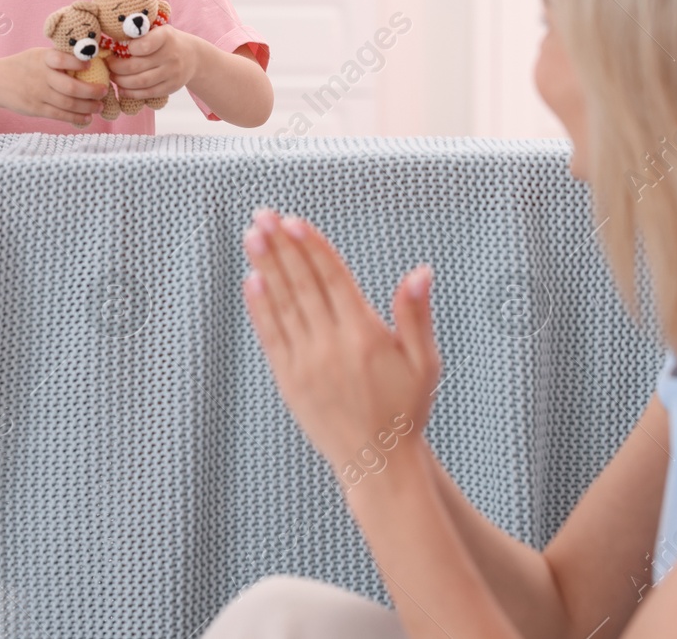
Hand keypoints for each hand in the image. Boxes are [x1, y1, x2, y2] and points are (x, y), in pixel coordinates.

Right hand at [0, 48, 108, 126]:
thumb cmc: (24, 66)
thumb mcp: (37, 55)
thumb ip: (58, 57)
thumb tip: (89, 58)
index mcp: (42, 58)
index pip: (60, 59)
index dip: (77, 62)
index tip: (91, 64)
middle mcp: (41, 76)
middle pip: (70, 87)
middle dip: (92, 91)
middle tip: (104, 91)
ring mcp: (38, 94)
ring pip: (68, 103)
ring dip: (88, 106)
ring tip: (99, 106)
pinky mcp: (36, 108)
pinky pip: (59, 115)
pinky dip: (76, 117)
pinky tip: (87, 118)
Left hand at [106, 25, 198, 98]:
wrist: (193, 56)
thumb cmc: (167, 42)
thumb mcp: (158, 30)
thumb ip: (139, 34)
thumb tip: (109, 42)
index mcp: (166, 36)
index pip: (145, 44)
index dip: (128, 48)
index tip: (116, 48)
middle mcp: (171, 55)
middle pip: (136, 66)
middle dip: (116, 67)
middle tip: (108, 65)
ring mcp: (172, 73)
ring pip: (140, 82)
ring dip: (121, 81)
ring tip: (113, 76)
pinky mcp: (171, 87)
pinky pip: (148, 93)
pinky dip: (131, 93)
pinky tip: (122, 89)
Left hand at [240, 209, 440, 478]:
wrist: (378, 462)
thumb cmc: (406, 409)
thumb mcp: (425, 362)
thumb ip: (416, 314)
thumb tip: (421, 271)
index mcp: (364, 335)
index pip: (332, 278)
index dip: (311, 246)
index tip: (293, 220)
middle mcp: (331, 345)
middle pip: (301, 283)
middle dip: (280, 245)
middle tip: (262, 214)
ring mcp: (306, 363)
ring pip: (282, 304)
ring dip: (266, 267)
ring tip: (252, 236)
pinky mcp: (289, 380)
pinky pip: (271, 336)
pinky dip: (260, 307)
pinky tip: (252, 281)